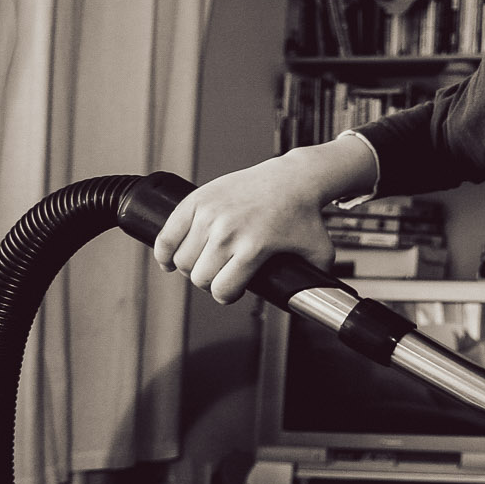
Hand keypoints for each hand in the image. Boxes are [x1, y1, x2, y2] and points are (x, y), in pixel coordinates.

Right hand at [153, 152, 339, 303]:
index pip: (221, 290)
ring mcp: (209, 214)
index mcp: (253, 248)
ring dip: (190, 267)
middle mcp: (228, 232)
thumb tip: (311, 304)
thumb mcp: (319, 252)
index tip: (231, 291)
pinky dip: (165, 251)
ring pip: (182, 258)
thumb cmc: (304, 215)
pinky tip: (170, 259)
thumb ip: (316, 281)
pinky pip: (167, 234)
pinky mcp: (196, 200)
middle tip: (219, 276)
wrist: (292, 179)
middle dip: (209, 282)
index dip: (226, 296)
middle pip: (199, 277)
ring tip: (203, 264)